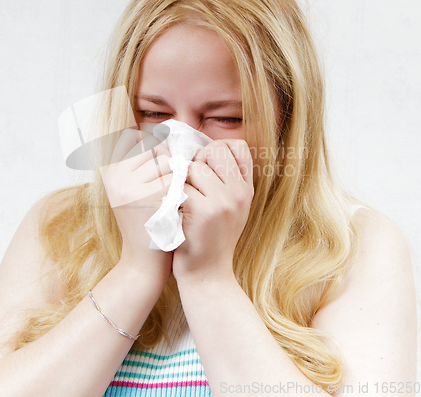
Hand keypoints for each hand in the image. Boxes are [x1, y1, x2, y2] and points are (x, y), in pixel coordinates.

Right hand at [102, 128, 173, 283]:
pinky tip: (175, 205)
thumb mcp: (133, 191)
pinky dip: (181, 189)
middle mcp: (115, 176)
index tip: (162, 168)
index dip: (156, 148)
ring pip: (166, 160)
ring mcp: (129, 186)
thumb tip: (158, 129)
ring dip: (176, 176)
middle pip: (154, 147)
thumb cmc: (147, 222)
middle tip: (169, 186)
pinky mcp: (146, 197)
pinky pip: (174, 177)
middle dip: (169, 162)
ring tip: (171, 197)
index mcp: (111, 171)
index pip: (138, 138)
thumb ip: (141, 163)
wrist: (144, 262)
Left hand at [172, 139, 253, 283]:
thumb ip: (225, 180)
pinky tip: (176, 211)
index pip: (238, 146)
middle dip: (197, 161)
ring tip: (183, 200)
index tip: (205, 164)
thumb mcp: (230, 208)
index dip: (217, 148)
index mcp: (246, 189)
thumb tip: (201, 149)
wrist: (207, 275)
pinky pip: (182, 186)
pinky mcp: (203, 211)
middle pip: (214, 150)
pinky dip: (174, 196)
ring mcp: (223, 202)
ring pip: (194, 167)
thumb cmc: (211, 238)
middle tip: (190, 181)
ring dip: (182, 180)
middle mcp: (239, 193)